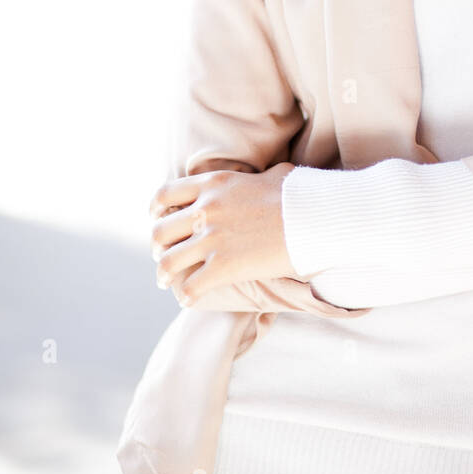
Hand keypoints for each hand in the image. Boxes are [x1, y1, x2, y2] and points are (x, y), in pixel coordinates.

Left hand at [148, 161, 297, 307]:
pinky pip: (190, 287)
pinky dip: (185, 295)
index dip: (156, 211)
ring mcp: (212, 238)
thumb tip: (276, 176)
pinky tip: (188, 298)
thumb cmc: (303, 196)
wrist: (316, 217)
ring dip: (163, 274)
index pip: (165, 194)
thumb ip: (263, 176)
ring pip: (167, 261)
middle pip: (160, 231)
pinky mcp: (223, 266)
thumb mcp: (276, 175)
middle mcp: (206, 209)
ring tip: (165, 281)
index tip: (159, 221)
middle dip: (157, 247)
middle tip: (162, 256)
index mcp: (214, 184)